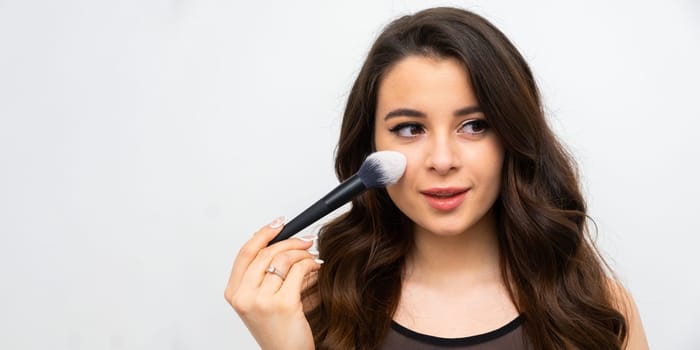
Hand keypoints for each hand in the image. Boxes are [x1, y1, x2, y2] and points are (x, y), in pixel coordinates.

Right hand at [224, 217, 320, 349]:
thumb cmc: (276, 329)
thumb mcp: (259, 300)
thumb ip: (260, 275)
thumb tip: (275, 241)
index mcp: (234, 293)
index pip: (246, 252)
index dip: (263, 233)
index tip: (278, 223)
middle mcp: (244, 296)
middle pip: (266, 253)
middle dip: (290, 242)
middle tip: (305, 241)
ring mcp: (262, 300)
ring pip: (283, 259)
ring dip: (302, 254)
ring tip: (311, 257)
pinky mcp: (283, 304)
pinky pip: (298, 271)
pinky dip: (310, 264)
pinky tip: (316, 267)